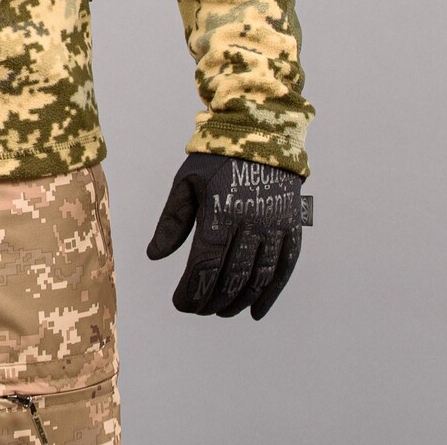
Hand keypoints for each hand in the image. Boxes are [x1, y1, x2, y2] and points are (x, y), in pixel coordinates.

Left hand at [146, 153, 304, 318]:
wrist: (259, 135)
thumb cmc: (216, 161)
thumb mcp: (186, 183)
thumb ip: (172, 222)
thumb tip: (154, 256)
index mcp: (220, 210)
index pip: (206, 264)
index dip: (192, 290)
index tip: (180, 304)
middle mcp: (251, 222)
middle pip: (232, 276)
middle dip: (212, 300)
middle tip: (198, 309)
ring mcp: (275, 226)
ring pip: (258, 278)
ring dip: (238, 301)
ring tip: (220, 311)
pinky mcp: (292, 228)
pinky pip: (284, 269)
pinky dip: (271, 294)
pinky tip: (255, 311)